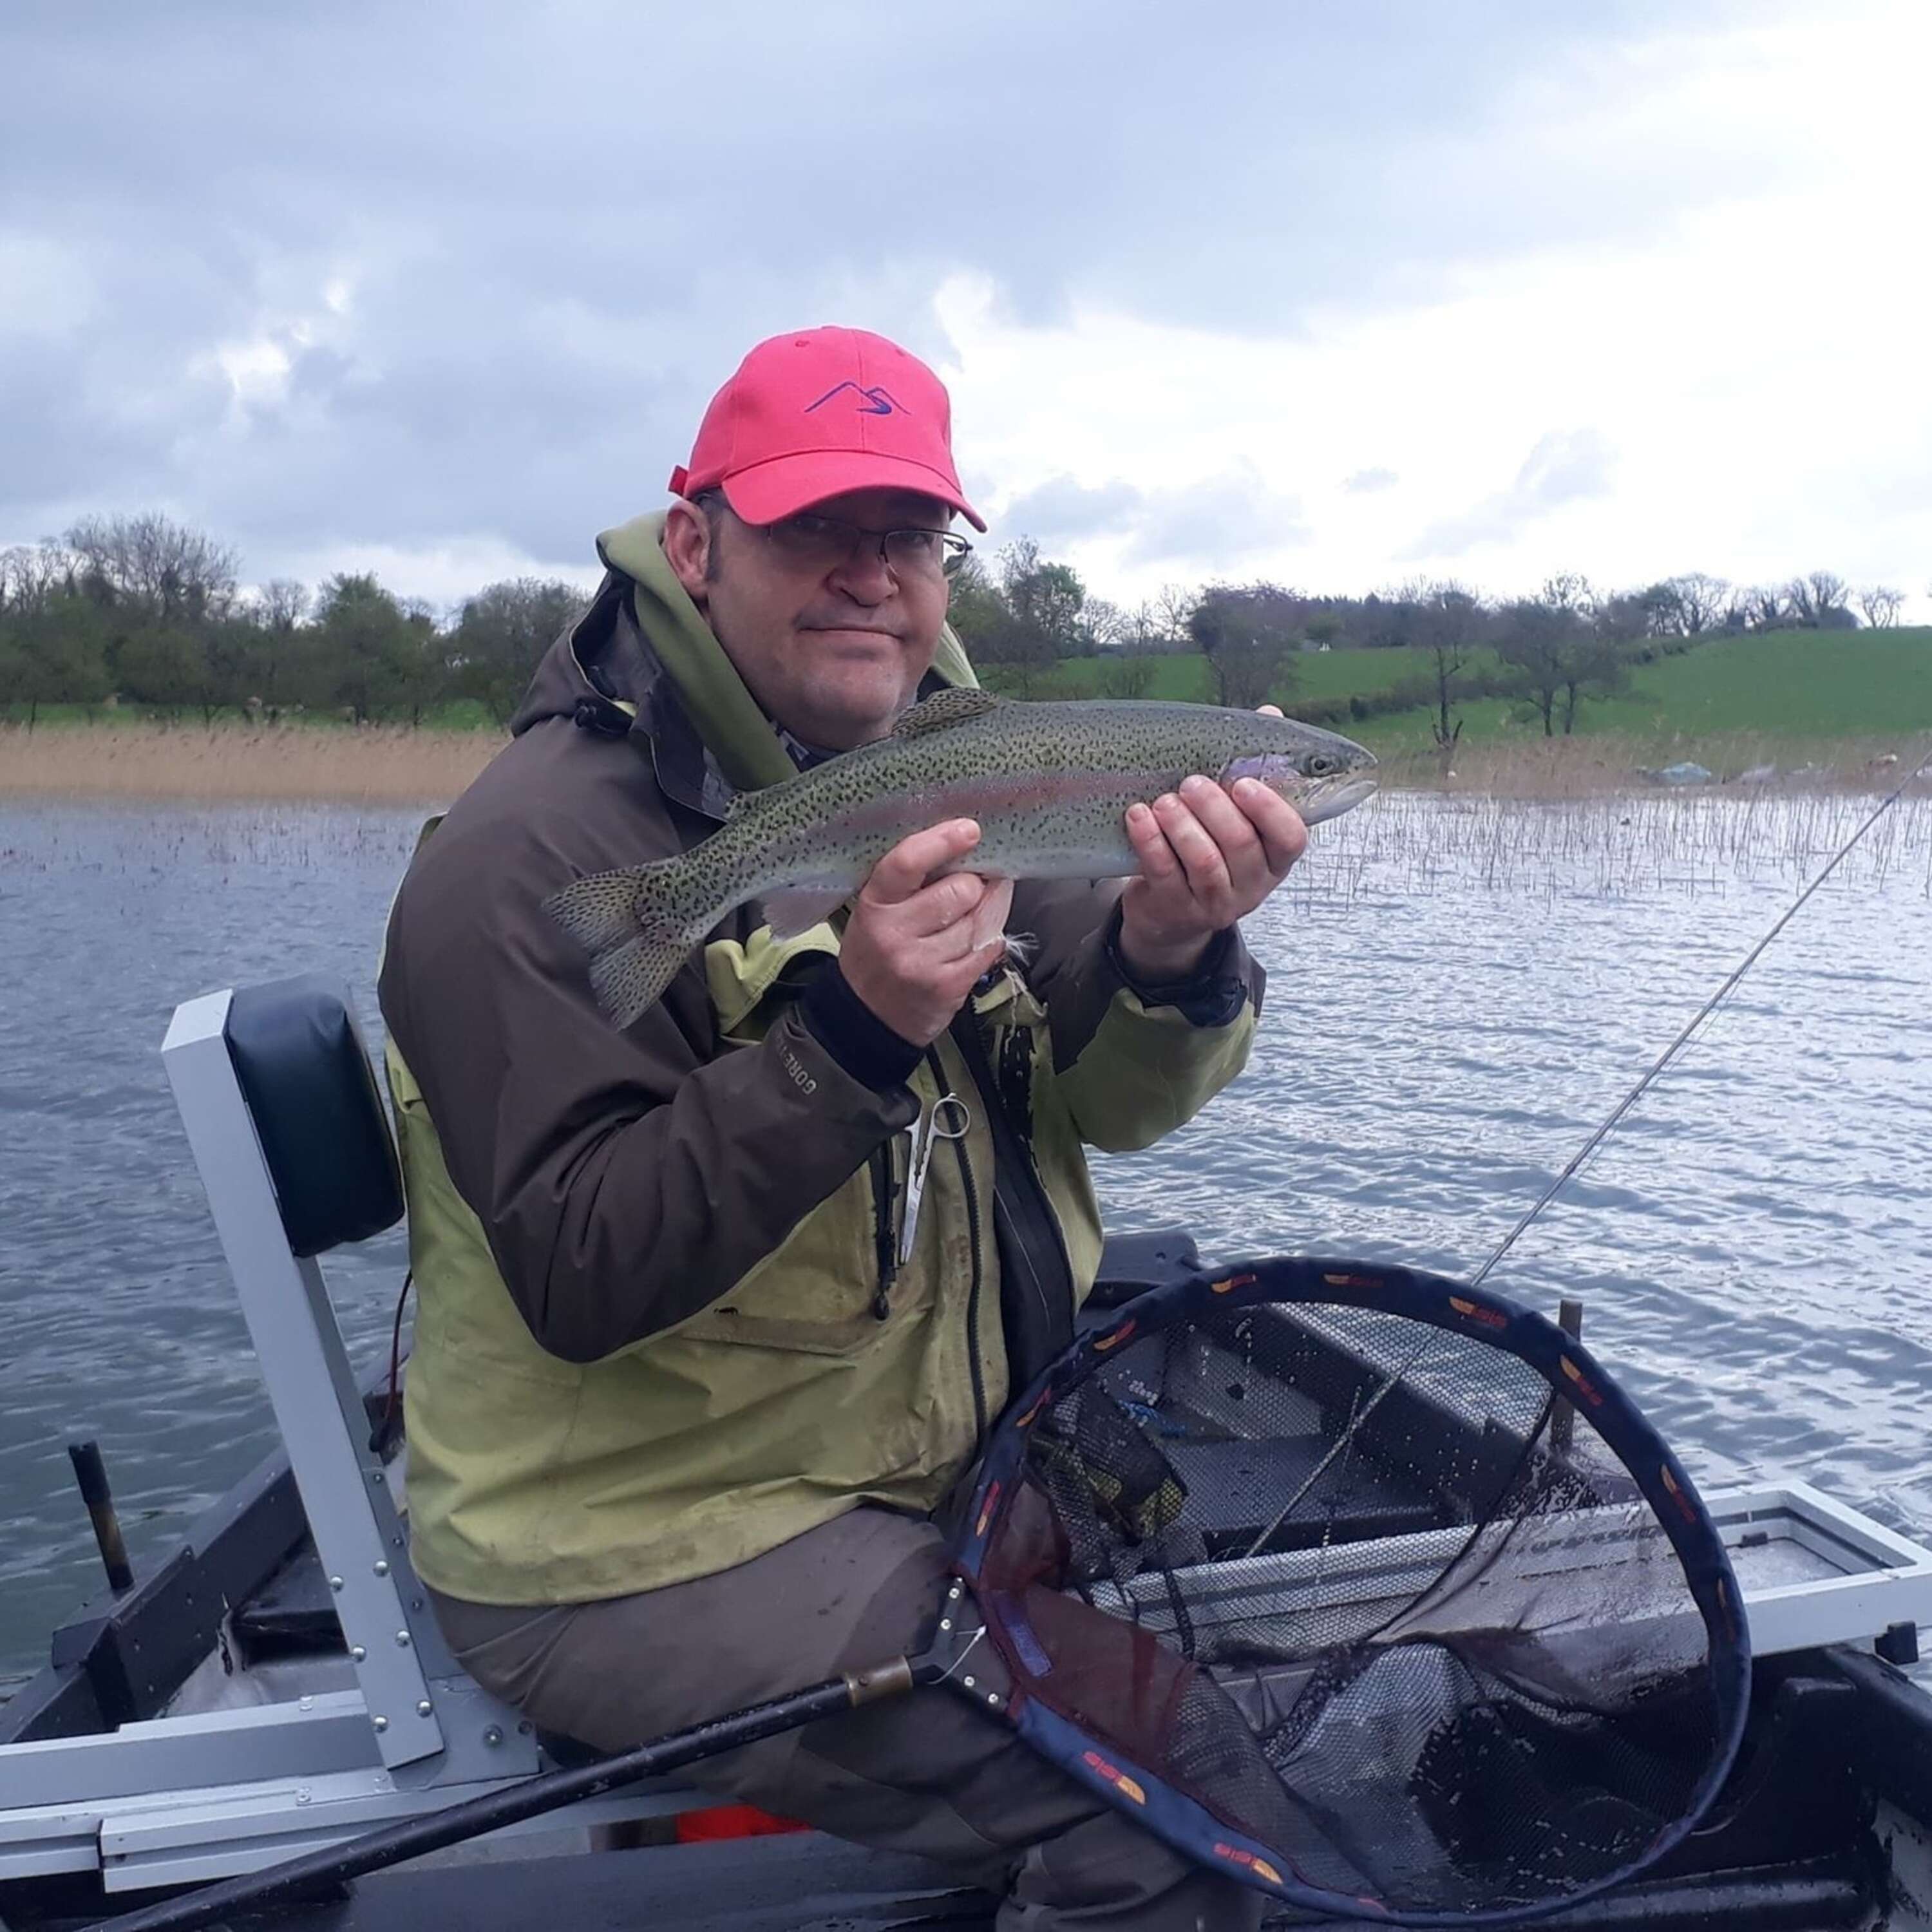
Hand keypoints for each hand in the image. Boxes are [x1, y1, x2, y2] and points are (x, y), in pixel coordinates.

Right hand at [839, 820, 1013, 1045]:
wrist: (866, 1018)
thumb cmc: (876, 953)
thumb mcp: (876, 912)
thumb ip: (909, 883)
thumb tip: (962, 850)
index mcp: (874, 906)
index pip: (906, 862)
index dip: (942, 842)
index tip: (969, 830)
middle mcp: (895, 934)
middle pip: (960, 890)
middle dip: (975, 884)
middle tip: (972, 884)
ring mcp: (923, 963)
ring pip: (982, 920)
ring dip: (990, 910)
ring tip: (980, 909)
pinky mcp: (949, 987)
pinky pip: (988, 947)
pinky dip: (991, 938)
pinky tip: (979, 937)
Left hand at [1118, 711, 1306, 980]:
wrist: (1169, 910)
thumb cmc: (1208, 846)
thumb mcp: (1235, 814)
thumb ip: (1254, 766)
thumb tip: (1270, 714)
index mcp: (1275, 858)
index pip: (1291, 838)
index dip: (1269, 809)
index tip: (1243, 783)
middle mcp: (1252, 885)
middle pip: (1241, 844)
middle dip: (1214, 808)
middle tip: (1191, 783)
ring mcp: (1215, 902)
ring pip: (1204, 861)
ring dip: (1181, 824)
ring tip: (1164, 800)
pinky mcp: (1176, 910)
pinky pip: (1164, 873)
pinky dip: (1149, 840)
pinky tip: (1138, 815)